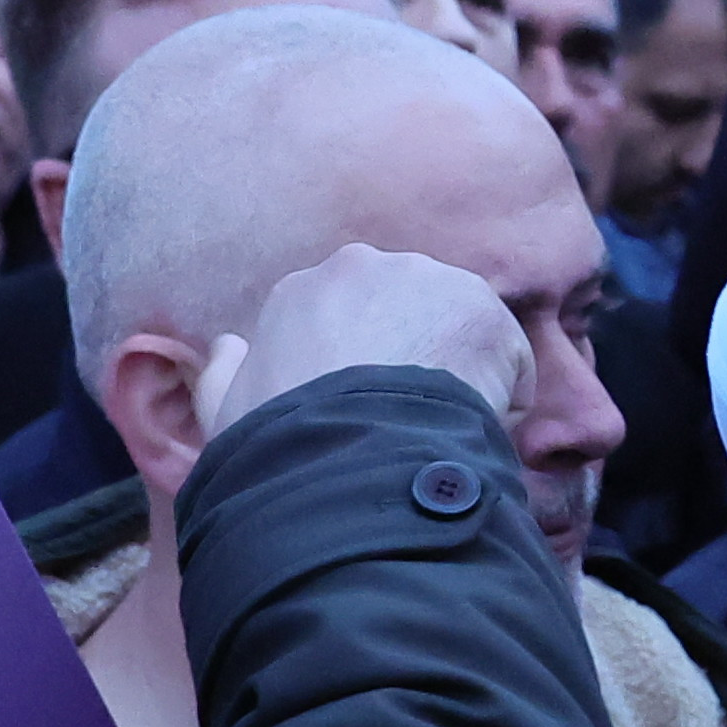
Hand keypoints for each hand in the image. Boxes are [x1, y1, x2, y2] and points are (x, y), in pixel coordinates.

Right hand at [220, 243, 526, 424]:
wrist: (347, 461)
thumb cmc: (280, 446)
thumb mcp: (224, 415)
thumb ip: (221, 374)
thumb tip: (228, 345)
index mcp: (301, 290)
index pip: (349, 318)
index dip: (362, 369)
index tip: (361, 411)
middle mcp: (364, 266)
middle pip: (408, 314)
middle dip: (414, 358)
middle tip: (403, 421)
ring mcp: (428, 280)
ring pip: (458, 333)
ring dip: (456, 377)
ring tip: (433, 430)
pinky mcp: (483, 310)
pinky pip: (505, 363)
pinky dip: (498, 400)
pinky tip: (465, 430)